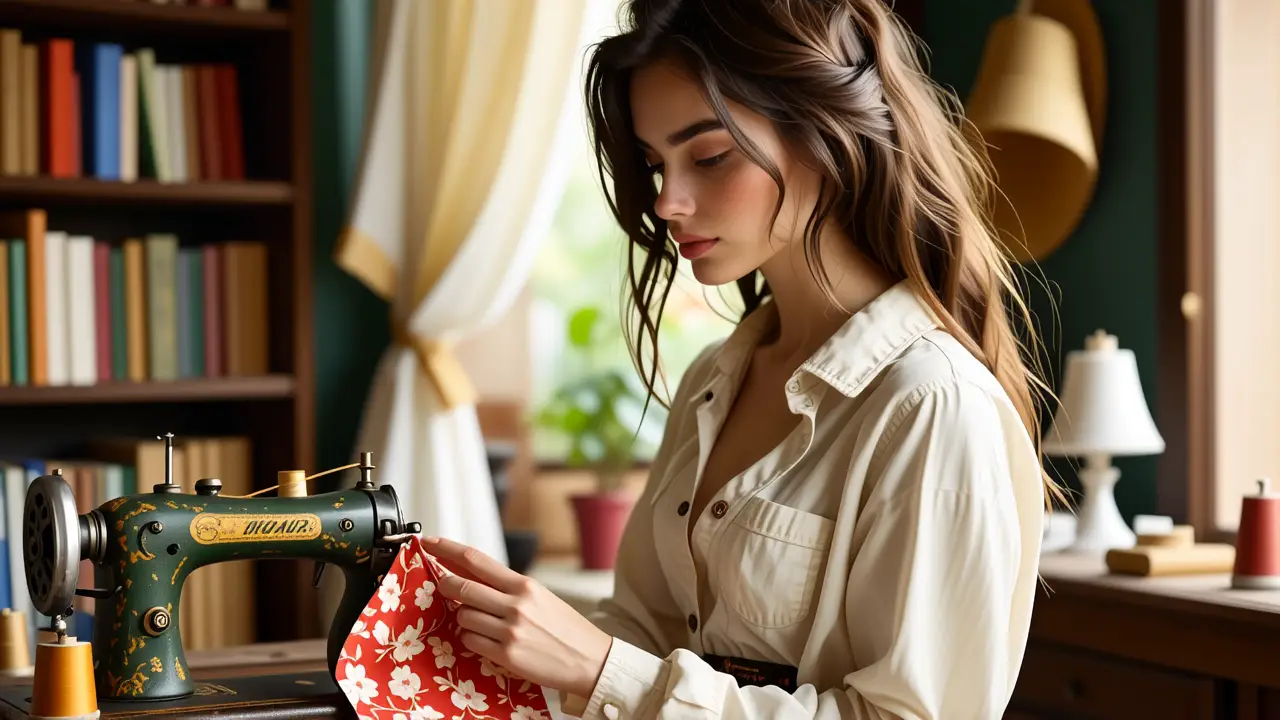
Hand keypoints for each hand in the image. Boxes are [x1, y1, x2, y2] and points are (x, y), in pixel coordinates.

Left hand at [423, 536, 612, 697]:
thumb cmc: (564, 627)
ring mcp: (510, 630)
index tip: (429, 542)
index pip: (476, 560)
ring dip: (464, 618)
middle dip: (445, 585)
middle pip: (460, 587)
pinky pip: (470, 641)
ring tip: (483, 623)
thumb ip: (506, 587)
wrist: (590, 659)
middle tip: (442, 585)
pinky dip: (472, 639)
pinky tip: (488, 640)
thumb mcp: (539, 596)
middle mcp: (516, 604)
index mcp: (524, 585)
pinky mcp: (506, 655)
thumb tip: (468, 575)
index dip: (447, 549)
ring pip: (463, 616)